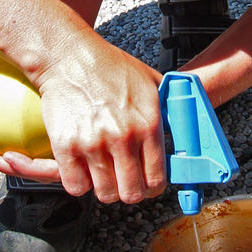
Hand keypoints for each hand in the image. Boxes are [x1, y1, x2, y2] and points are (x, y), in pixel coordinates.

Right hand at [0, 37, 165, 204]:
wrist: (69, 57)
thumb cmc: (110, 67)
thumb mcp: (151, 83)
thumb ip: (168, 111)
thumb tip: (185, 129)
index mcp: (148, 124)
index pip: (157, 179)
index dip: (152, 186)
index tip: (146, 183)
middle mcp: (123, 137)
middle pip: (131, 193)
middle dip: (129, 191)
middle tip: (124, 181)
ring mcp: (93, 143)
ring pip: (104, 193)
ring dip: (105, 188)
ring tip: (104, 173)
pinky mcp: (65, 146)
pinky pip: (75, 186)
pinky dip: (79, 183)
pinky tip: (83, 170)